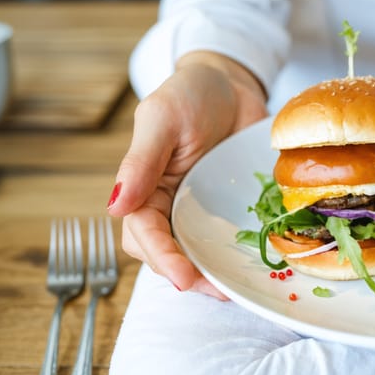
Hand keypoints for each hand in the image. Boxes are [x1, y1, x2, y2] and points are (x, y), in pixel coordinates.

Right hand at [107, 51, 268, 298]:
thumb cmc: (190, 93)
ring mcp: (201, 210)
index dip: (162, 258)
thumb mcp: (161, 118)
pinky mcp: (230, 209)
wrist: (233, 82)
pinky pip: (230, 238)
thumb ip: (140, 162)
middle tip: (218, 291)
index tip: (183, 279)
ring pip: (198, 253)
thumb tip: (115, 207)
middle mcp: (170, 205)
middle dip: (189, 276)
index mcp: (144, 188)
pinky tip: (259, 268)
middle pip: (168, 254)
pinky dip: (238, 256)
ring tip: (236, 290)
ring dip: (213, 275)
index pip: (144, 233)